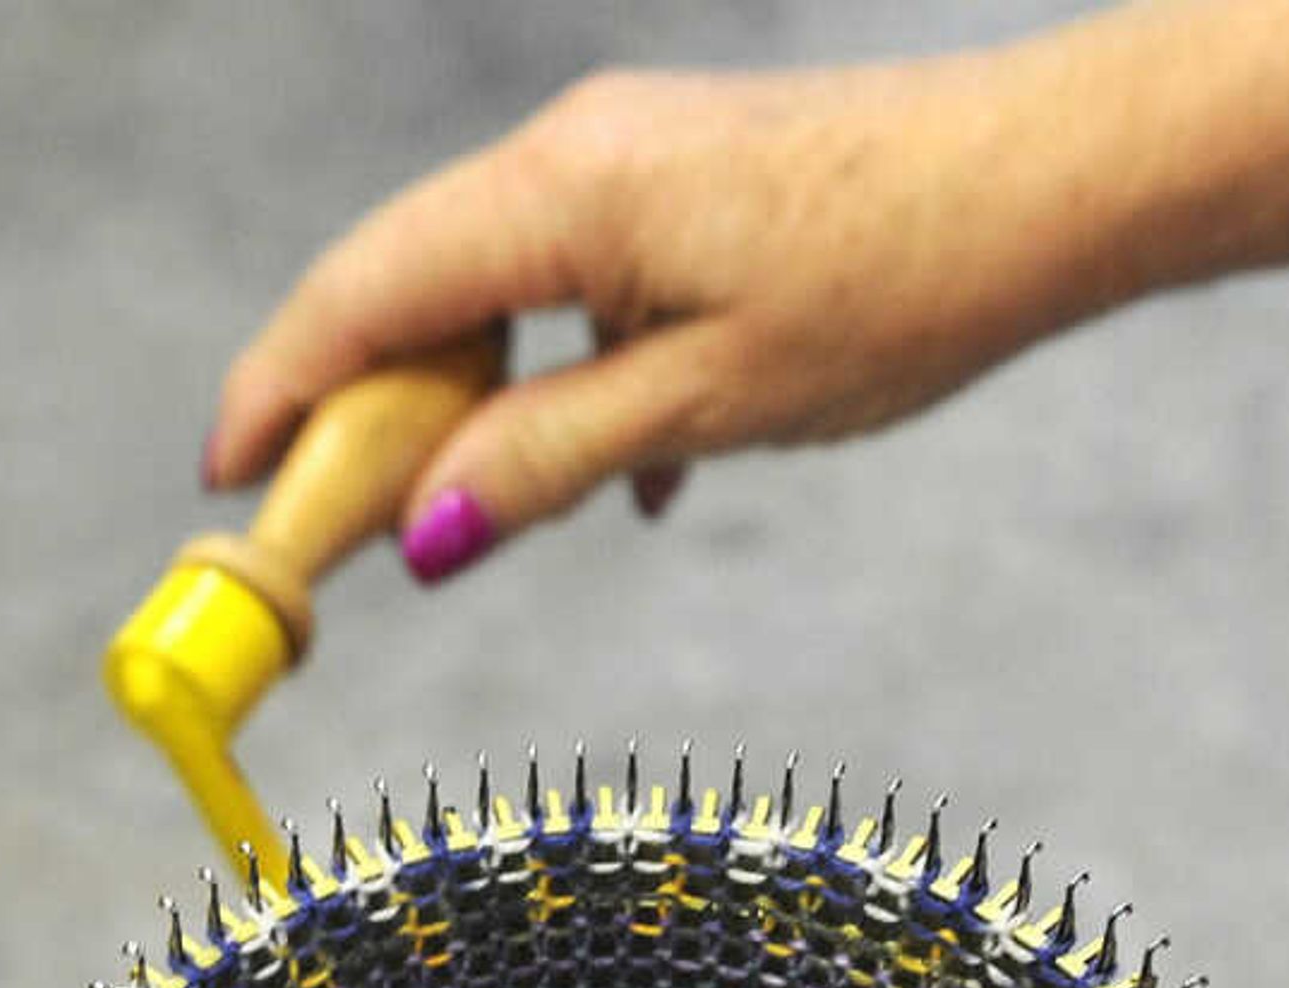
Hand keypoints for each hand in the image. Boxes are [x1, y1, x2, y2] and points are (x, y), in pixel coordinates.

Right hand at [204, 54, 1116, 580]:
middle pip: (403, 286)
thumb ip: (546, 459)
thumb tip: (420, 534)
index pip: (362, 295)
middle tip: (323, 535)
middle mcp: (574, 150)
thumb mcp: (710, 404)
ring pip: (486, 285)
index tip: (226, 486)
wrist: (1062, 181)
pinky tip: (623, 479)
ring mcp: (628, 154)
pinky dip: (554, 373)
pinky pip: (568, 278)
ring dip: (462, 402)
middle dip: (352, 414)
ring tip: (464, 517)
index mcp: (563, 193)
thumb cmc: (904, 282)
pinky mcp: (682, 177)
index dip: (276, 393)